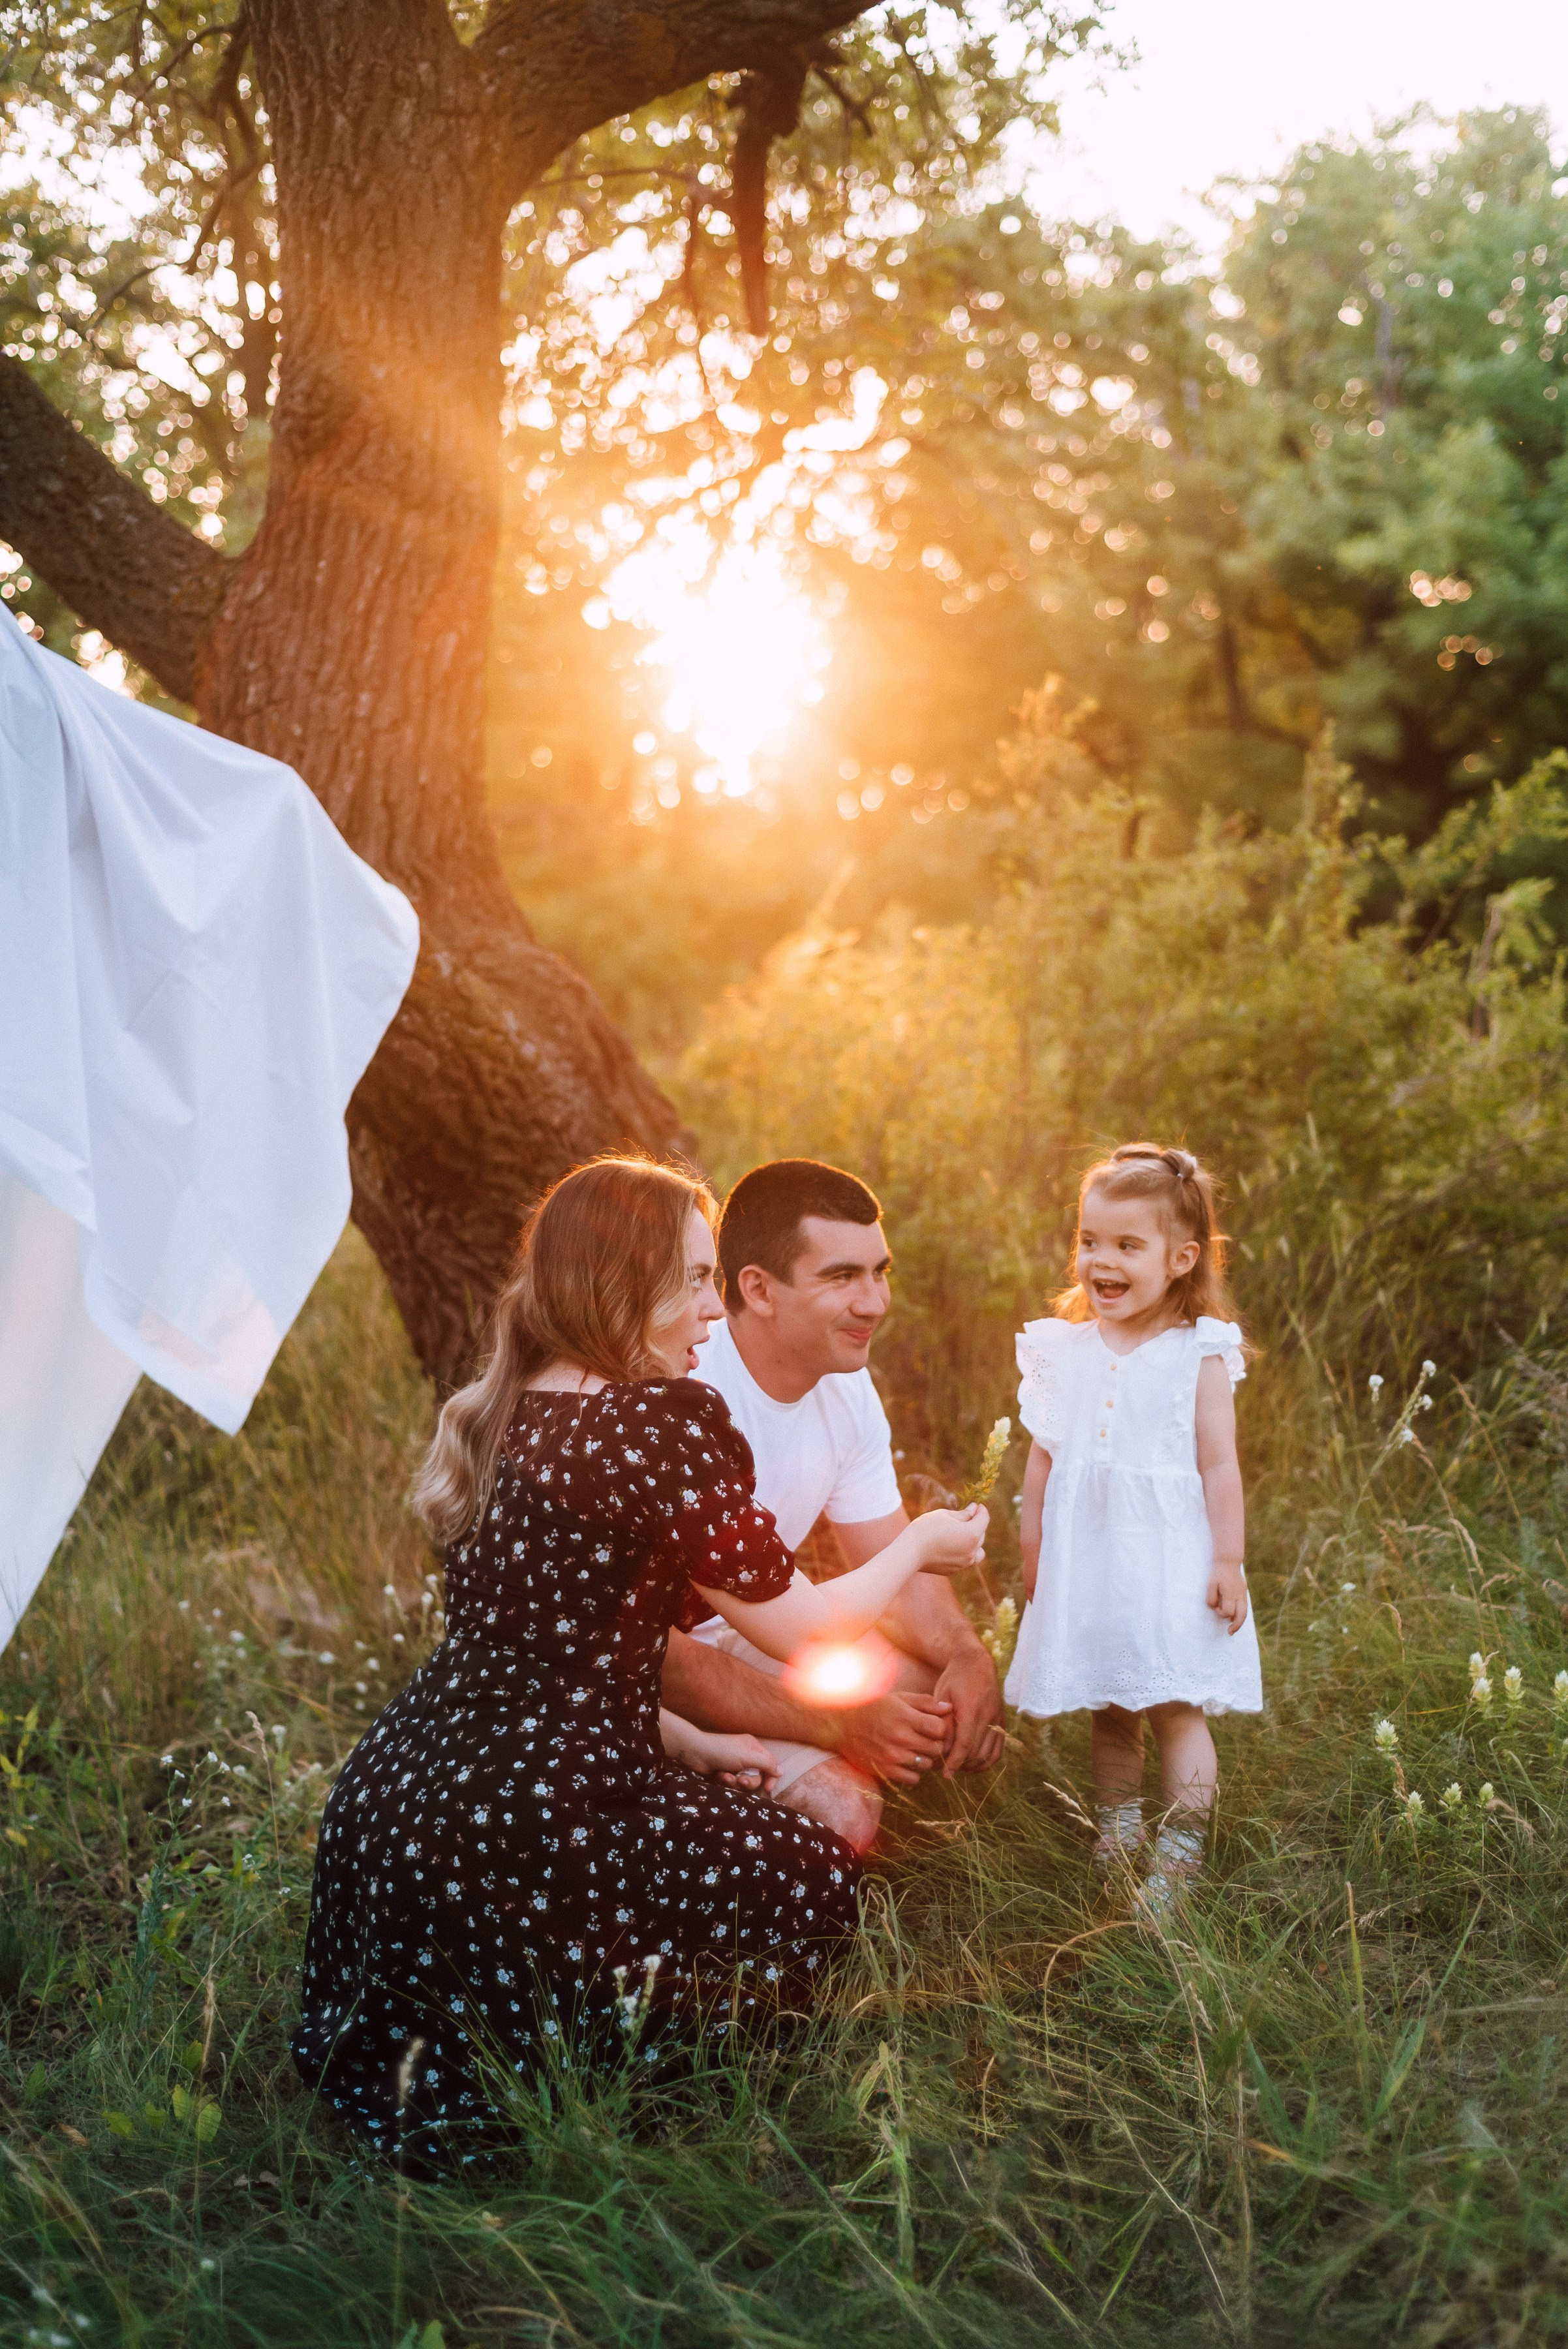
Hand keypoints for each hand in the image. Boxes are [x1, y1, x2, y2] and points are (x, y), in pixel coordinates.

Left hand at [674, 1728, 781, 1793]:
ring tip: (726, 1776)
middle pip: (758, 1775)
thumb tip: (781, 1771)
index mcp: (753, 1747)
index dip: (771, 1777)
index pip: (770, 1764)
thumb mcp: (747, 1757)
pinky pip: (733, 1782)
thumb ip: (767, 1764)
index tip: (768, 1788)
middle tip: (741, 1780)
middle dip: (749, 1780)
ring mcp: (735, 1764)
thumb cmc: (722, 1751)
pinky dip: (727, 1780)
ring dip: (736, 1781)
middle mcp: (746, 1754)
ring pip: (745, 1781)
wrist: (695, 1752)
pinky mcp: (726, 1771)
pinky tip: (720, 1775)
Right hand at [827, 1690, 952, 1786]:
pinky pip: (913, 1779)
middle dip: (935, 1743)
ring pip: (926, 1764)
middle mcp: (900, 1738)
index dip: (940, 1728)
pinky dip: (914, 1772)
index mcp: (905, 1717)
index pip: (940, 1729)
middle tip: (926, 1739)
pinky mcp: (885, 1770)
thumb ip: (925, 1703)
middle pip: (936, 1748)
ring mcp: (893, 1756)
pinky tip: (907, 1761)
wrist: (843, 1724)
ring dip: (925, 1758)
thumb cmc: (875, 1708)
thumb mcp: (899, 1698)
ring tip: (915, 1749)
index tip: (932, 1726)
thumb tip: (948, 1708)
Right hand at [917, 1504, 988, 1575]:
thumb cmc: (926, 1529)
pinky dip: (963, 1552)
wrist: (909, 1552)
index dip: (981, 1510)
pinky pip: (965, 1560)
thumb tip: (973, 1510)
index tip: (976, 1505)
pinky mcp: (954, 1570)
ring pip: (977, 1552)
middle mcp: (971, 1551)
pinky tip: (951, 1545)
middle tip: (965, 1516)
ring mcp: (963, 1563)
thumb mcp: (944, 1515)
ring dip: (973, 1542)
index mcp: (971, 1534)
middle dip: (975, 1524)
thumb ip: (963, 1514)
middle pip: (981, 1535)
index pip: (984, 1519)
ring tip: (962, 1535)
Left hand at [933, 1648, 1004, 1775]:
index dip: (955, 1762)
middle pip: (977, 1752)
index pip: (965, 1744)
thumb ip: (943, 1722)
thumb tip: (942, 1749)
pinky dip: (987, 1761)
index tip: (945, 1774)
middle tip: (944, 1770)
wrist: (975, 1663)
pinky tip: (973, 1764)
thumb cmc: (954, 1679)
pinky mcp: (1002, 1722)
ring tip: (957, 1767)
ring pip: (988, 1754)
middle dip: (960, 1765)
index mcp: (971, 1707)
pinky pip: (998, 1749)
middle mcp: (988, 1715)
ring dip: (973, 1765)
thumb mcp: (942, 1696)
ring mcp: (998, 1719)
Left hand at [1207, 1561, 1248, 1634]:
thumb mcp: (1210, 1584)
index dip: (1221, 1613)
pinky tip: (1235, 1617)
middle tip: (1229, 1633)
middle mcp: (1239, 1596)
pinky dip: (1240, 1613)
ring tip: (1233, 1628)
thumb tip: (1215, 1608)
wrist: (1228, 1561)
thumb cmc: (1218, 1573)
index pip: (1228, 1611)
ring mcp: (1243, 1594)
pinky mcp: (1244, 1592)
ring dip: (1239, 1621)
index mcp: (1231, 1594)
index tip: (1216, 1609)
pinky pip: (1245, 1606)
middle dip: (1236, 1626)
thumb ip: (1211, 1598)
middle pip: (1241, 1615)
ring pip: (1245, 1612)